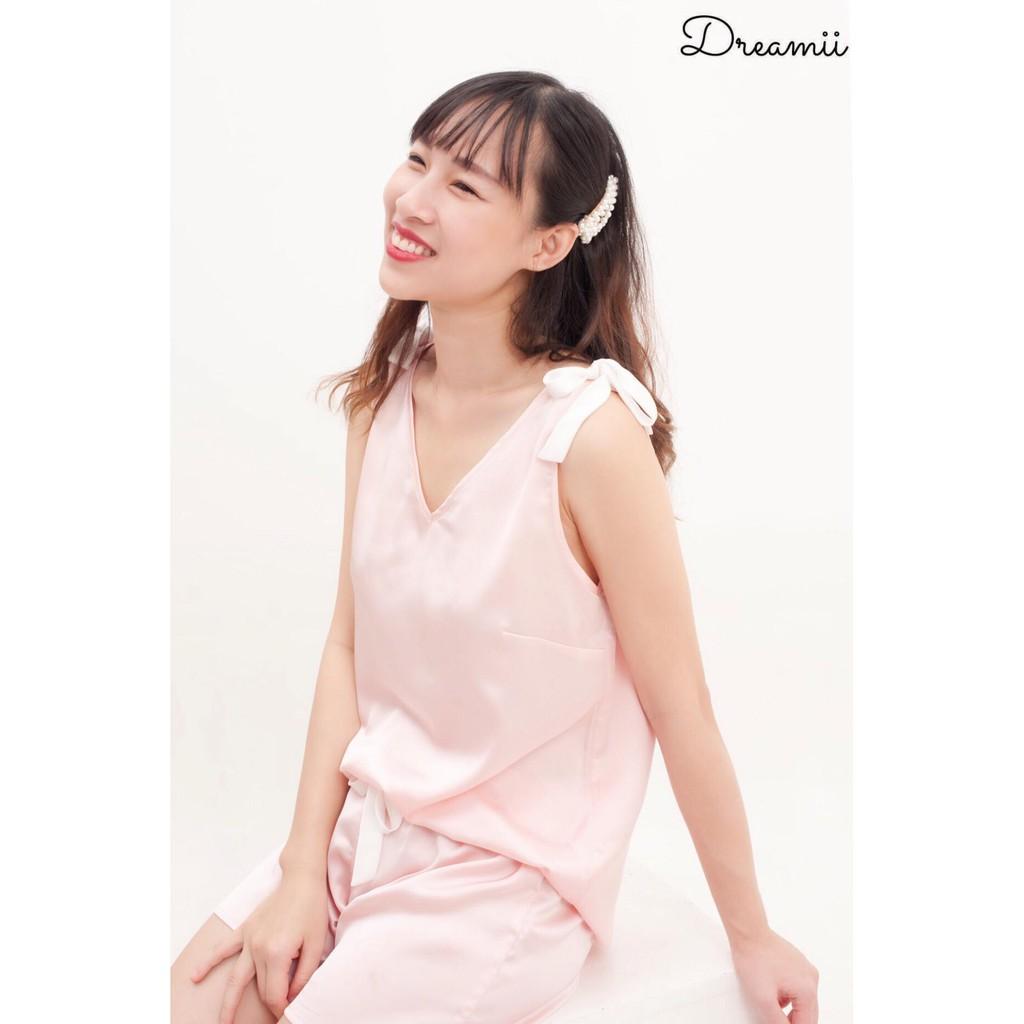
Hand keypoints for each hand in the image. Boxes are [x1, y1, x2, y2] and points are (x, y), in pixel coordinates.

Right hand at [190, 871, 328, 1022]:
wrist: (301, 879)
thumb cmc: (311, 909)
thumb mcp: (316, 944)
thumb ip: (305, 974)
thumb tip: (292, 996)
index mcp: (278, 953)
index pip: (274, 993)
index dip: (281, 1006)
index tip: (288, 1009)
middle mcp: (258, 948)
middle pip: (260, 988)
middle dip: (269, 1002)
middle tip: (278, 1011)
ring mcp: (249, 938)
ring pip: (235, 978)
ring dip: (228, 1003)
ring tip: (223, 1023)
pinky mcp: (245, 929)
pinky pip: (223, 949)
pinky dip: (207, 963)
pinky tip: (194, 976)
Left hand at [729, 927, 818, 1021]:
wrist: (748, 933)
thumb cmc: (754, 958)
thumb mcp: (763, 1000)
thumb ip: (777, 1022)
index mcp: (808, 990)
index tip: (776, 1023)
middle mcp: (811, 978)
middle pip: (807, 1013)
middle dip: (791, 1020)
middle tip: (772, 1017)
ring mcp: (804, 968)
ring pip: (800, 1001)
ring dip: (788, 1008)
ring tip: (769, 1003)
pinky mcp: (795, 963)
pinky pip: (795, 987)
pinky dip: (785, 994)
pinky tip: (770, 990)